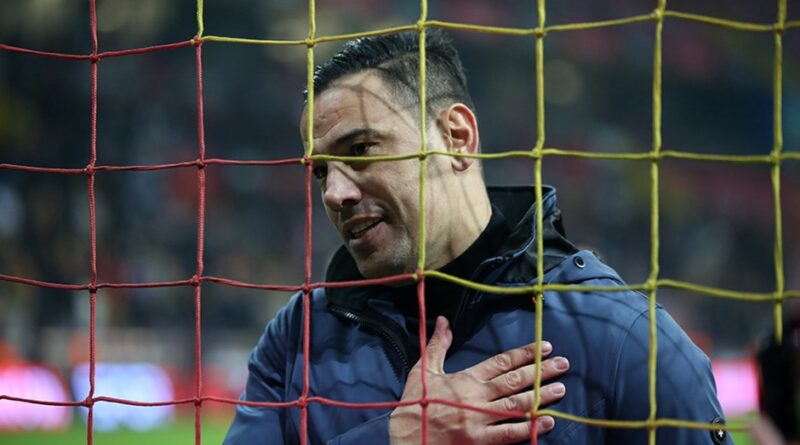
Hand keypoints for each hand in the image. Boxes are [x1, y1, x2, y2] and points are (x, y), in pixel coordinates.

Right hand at [389, 316, 568, 444]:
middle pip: (514, 381)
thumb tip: (444, 320)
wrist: (406, 438)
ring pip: (516, 405)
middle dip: (540, 371)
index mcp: (466, 378)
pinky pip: (508, 434)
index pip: (501, 362)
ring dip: (540, 396)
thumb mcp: (423, 370)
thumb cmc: (415, 404)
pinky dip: (528, 428)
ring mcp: (479, 419)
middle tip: (563, 364)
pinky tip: (546, 422)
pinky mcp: (479, 441)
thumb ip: (438, 345)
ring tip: (561, 388)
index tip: (544, 347)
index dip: (525, 354)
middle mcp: (476, 396)